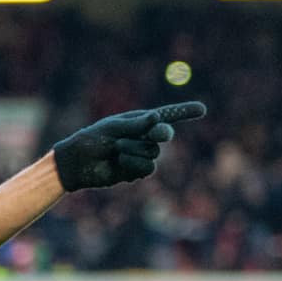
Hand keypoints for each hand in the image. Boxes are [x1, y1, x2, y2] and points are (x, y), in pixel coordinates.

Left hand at [52, 101, 205, 191]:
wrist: (79, 163)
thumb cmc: (92, 140)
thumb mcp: (113, 128)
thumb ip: (136, 124)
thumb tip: (158, 117)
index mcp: (138, 120)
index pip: (166, 115)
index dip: (184, 112)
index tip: (202, 109)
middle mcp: (144, 136)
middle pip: (164, 134)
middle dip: (159, 133)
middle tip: (153, 133)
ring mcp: (143, 153)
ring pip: (153, 152)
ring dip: (133, 150)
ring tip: (116, 150)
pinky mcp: (138, 171)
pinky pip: (147, 168)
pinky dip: (132, 165)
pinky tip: (118, 164)